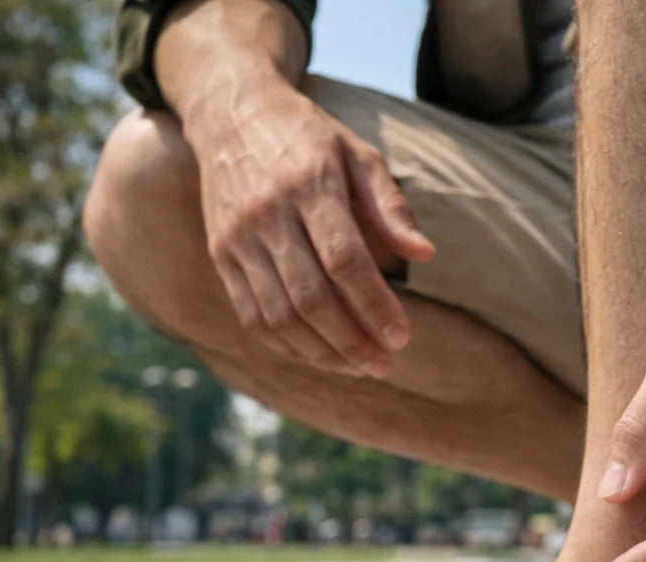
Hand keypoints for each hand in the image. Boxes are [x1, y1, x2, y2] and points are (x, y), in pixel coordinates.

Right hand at [187, 83, 434, 376]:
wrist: (231, 111)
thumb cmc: (307, 137)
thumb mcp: (357, 153)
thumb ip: (391, 205)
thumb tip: (425, 254)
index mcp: (309, 184)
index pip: (345, 261)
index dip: (374, 306)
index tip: (401, 337)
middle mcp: (268, 213)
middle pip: (311, 298)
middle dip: (352, 341)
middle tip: (383, 364)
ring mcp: (238, 237)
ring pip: (280, 316)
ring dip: (322, 353)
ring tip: (357, 366)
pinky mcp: (220, 255)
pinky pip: (252, 317)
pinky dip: (287, 345)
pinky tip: (320, 355)